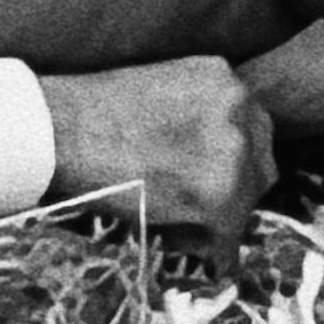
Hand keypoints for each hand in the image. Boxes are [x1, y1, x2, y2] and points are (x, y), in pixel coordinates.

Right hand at [35, 55, 274, 239]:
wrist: (62, 132)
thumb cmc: (93, 114)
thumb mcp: (163, 90)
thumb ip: (199, 113)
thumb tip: (208, 156)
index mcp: (224, 77)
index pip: (252, 127)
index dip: (230, 158)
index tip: (206, 175)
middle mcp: (240, 107)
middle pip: (260, 162)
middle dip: (234, 188)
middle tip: (194, 205)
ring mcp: (235, 150)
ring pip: (248, 200)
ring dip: (218, 217)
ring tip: (175, 222)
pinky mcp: (221, 194)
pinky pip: (228, 235)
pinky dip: (206, 247)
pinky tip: (175, 239)